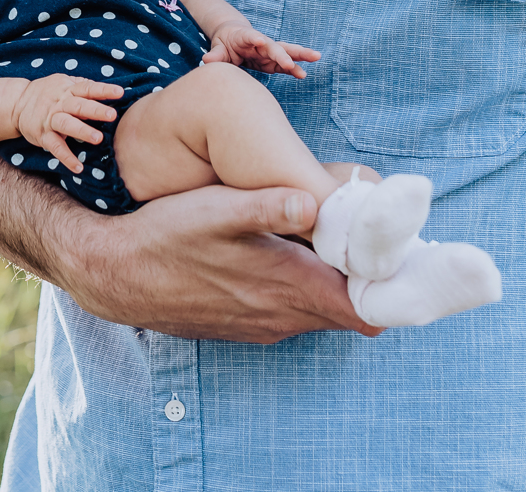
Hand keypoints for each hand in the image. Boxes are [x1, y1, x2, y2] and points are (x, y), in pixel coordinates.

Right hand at [13, 75, 123, 171]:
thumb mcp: (65, 83)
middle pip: (78, 105)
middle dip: (95, 110)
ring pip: (66, 124)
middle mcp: (59, 103)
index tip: (120, 92)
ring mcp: (50, 119)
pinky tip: (78, 167)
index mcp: (68, 90)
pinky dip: (66, 158)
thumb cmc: (49, 93)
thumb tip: (113, 92)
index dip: (103, 90)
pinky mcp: (43, 135)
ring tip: (98, 138)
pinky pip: (55, 147)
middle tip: (113, 115)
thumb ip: (85, 87)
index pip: (87, 88)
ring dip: (82, 131)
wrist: (18, 103)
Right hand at [62, 184, 383, 342]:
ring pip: (323, 309)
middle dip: (372, 279)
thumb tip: (315, 200)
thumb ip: (267, 206)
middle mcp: (282, 315)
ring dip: (338, 282)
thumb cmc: (166, 237)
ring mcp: (263, 324)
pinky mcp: (246, 322)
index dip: (393, 286)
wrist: (116, 275)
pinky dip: (309, 288)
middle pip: (352, 310)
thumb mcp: (213, 210)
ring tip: (340, 238)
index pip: (366, 308)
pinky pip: (296, 311)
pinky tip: (295, 253)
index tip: (409, 256)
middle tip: (380, 237)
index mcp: (285, 286)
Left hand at [203, 25, 319, 78]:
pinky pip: (285, 65)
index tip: (260, 40)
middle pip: (274, 45)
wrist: (233, 37)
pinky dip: (294, 68)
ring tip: (316, 57)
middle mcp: (260, 42)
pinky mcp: (271, 61)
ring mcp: (268, 51)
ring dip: (300, 55)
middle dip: (283, 53)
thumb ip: (215, 54)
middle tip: (291, 62)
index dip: (255, 38)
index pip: (250, 36)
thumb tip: (206, 60)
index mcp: (245, 36)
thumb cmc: (224, 42)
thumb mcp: (218, 47)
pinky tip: (303, 74)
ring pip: (286, 52)